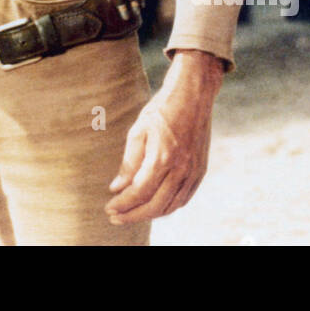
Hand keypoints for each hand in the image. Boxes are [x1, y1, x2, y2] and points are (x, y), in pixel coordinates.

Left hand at [105, 50, 223, 224]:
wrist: (193, 94)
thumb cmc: (162, 108)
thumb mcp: (138, 130)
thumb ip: (129, 163)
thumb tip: (117, 188)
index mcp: (163, 157)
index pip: (140, 192)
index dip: (123, 204)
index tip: (108, 208)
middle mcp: (182, 169)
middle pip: (155, 205)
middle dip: (133, 215)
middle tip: (115, 217)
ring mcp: (194, 171)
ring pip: (171, 206)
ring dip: (150, 214)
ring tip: (131, 214)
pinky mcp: (201, 170)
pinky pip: (184, 198)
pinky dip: (168, 207)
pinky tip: (154, 206)